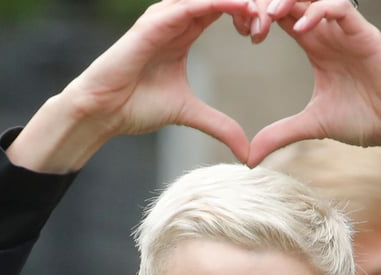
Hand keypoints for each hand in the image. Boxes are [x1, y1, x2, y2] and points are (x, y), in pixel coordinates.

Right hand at [8, 0, 255, 172]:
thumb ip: (220, 126)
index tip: (270, 33)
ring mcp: (165, 15)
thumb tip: (247, 153)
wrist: (103, 110)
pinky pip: (196, 2)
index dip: (252, 14)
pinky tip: (245, 10)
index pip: (226, 7)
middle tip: (277, 21)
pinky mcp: (156, 21)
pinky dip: (223, 3)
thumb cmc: (136, 106)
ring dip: (242, 2)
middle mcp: (176, 15)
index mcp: (185, 29)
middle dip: (253, 4)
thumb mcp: (189, 114)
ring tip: (268, 15)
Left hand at [247, 0, 380, 179]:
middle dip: (267, 4)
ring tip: (268, 16)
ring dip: (289, 1)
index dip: (261, 17)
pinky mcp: (366, 35)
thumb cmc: (363, 120)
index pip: (283, 16)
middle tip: (249, 21)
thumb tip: (249, 158)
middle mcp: (330, 33)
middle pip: (295, 0)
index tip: (247, 34)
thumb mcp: (311, 126)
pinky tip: (301, 28)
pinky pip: (341, 8)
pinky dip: (319, 11)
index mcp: (315, 46)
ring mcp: (348, 32)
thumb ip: (279, 134)